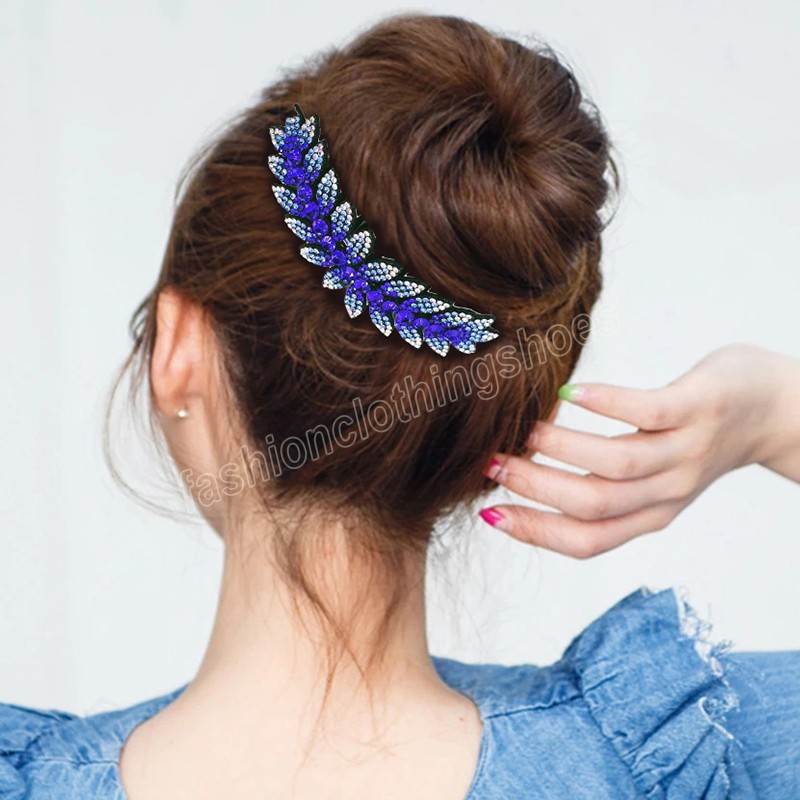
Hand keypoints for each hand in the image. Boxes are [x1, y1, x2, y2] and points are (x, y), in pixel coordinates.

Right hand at [479, 343, 799, 558]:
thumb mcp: (654, 475)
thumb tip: (532, 476)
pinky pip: (647, 411)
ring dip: (561, 450)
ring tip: (523, 430)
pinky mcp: (698, 407)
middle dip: (535, 488)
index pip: (587, 541)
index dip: (535, 533)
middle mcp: (668, 492)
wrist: (779, 408)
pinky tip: (568, 393)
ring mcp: (685, 450)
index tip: (490, 515)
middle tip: (490, 464)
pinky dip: (603, 404)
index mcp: (650, 514)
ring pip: (617, 465)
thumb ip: (604, 482)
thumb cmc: (698, 436)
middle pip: (594, 505)